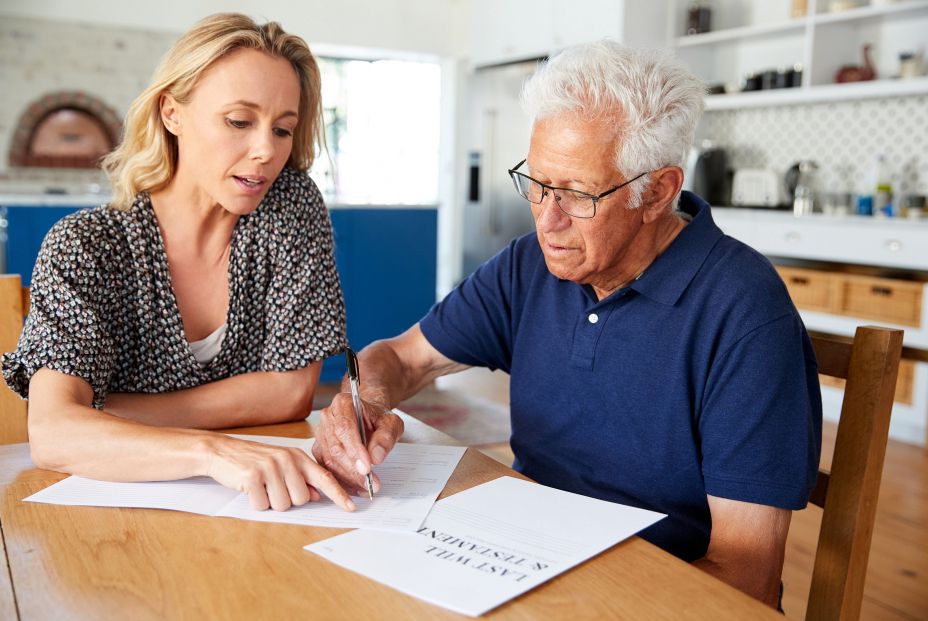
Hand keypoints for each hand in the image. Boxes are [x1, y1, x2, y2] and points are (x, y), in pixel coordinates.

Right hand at [204, 435, 354, 511]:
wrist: (221, 451)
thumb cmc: (252, 460)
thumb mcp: (281, 465)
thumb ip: (301, 479)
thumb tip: (318, 496)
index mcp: (297, 457)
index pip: (324, 477)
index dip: (338, 494)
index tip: (351, 507)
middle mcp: (287, 460)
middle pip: (302, 499)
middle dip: (287, 500)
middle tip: (272, 487)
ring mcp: (271, 467)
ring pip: (283, 505)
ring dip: (270, 502)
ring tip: (260, 486)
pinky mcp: (253, 476)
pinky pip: (263, 506)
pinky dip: (255, 503)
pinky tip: (250, 489)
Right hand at [312, 392, 404, 494]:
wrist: (369, 417)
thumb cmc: (378, 418)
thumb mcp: (391, 423)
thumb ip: (386, 437)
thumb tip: (376, 456)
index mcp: (343, 403)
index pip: (345, 428)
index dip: (355, 450)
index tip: (367, 468)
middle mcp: (328, 417)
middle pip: (336, 447)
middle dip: (353, 469)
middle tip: (370, 483)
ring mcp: (321, 434)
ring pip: (330, 460)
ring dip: (348, 478)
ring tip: (366, 488)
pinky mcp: (320, 449)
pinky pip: (327, 468)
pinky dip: (342, 481)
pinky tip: (356, 488)